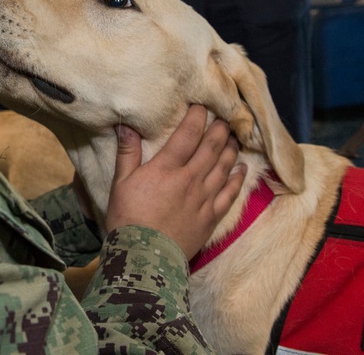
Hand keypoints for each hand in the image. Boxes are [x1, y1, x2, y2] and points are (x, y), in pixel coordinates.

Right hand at [106, 105, 245, 258]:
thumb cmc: (128, 219)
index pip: (188, 134)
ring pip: (223, 167)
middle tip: (226, 116)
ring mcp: (203, 198)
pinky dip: (237, 179)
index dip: (197, 117)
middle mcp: (190, 179)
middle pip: (211, 147)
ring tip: (234, 137)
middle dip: (220, 129)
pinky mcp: (211, 217)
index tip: (202, 105)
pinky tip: (242, 169)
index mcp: (167, 168)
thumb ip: (127, 153)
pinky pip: (230, 194)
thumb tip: (126, 126)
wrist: (144, 258)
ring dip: (230, 149)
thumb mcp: (121, 183)